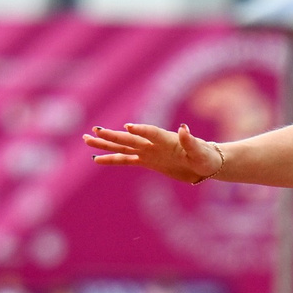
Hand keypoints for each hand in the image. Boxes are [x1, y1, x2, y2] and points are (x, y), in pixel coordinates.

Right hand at [86, 123, 220, 184]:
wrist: (204, 164)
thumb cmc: (205, 157)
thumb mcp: (200, 152)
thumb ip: (190, 141)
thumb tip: (184, 129)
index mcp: (167, 139)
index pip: (151, 133)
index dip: (141, 130)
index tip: (127, 128)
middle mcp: (154, 143)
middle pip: (130, 138)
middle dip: (112, 136)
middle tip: (95, 131)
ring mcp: (148, 151)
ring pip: (123, 147)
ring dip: (106, 144)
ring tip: (87, 140)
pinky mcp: (146, 161)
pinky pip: (126, 160)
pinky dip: (112, 159)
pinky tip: (97, 159)